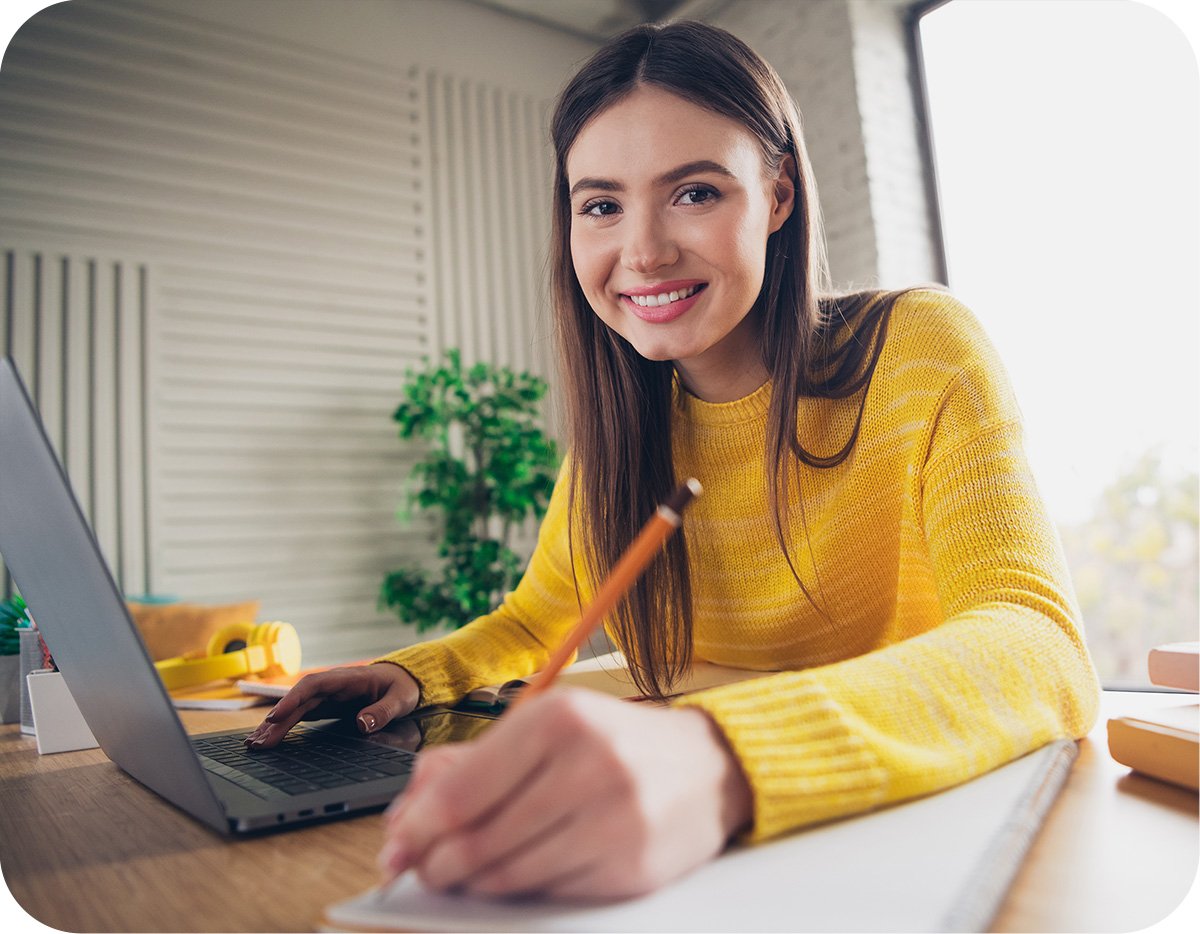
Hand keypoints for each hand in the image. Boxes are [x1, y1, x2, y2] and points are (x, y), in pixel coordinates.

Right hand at [244, 663, 419, 747]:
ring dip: (274, 727)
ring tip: (255, 745)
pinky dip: (283, 727)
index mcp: (346, 679)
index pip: (313, 686)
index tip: (276, 716)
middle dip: (276, 720)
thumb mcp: (401, 699)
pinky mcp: (324, 707)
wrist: (403, 680)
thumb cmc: (401, 687)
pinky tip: (269, 740)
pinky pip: (299, 716)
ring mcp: (326, 696)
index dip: (292, 700)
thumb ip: (383, 711)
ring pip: (294, 710)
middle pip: (297, 701)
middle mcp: (331, 686)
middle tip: (257, 743)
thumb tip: (363, 724)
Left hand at [378, 688, 752, 900]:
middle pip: (479, 840)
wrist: (708, 768)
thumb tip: (406, 815)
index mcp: (559, 719)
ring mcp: (615, 820)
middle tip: (428, 867)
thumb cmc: (614, 744)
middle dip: (440, 863)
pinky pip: (551, 893)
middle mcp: (589, 764)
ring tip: (468, 872)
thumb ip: (473, 763)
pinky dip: (526, 889)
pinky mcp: (633, 868)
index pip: (461, 792)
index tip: (399, 844)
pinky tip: (525, 871)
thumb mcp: (547, 727)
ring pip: (510, 875)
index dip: (417, 828)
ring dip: (475, 882)